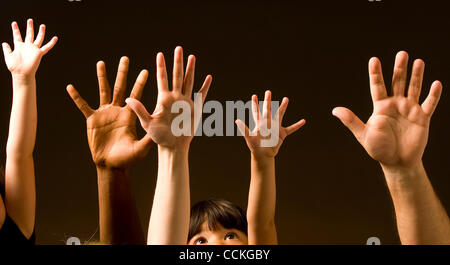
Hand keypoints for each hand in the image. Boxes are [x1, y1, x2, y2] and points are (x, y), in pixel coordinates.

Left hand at [2, 19, 57, 77]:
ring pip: (38, 38)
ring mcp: (34, 49)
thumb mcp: (8, 56)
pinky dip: (51, 43)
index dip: (15, 29)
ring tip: (42, 25)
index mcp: (19, 46)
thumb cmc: (14, 67)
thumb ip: (7, 49)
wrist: (22, 73)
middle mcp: (27, 46)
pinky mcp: (39, 53)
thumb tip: (4, 43)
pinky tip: (55, 38)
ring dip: (40, 32)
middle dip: (29, 27)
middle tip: (30, 20)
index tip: (14, 23)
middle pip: (29, 34)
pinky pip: (46, 47)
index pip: (17, 36)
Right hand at [67, 57, 152, 168]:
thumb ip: (149, 137)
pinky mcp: (92, 119)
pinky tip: (70, 87)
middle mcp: (118, 110)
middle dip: (123, 73)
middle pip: (121, 87)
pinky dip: (77, 97)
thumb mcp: (141, 148)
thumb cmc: (128, 158)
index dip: (140, 83)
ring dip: (102, 77)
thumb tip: (160, 129)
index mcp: (130, 115)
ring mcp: (104, 113)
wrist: (111, 165)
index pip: (136, 96)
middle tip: (125, 58)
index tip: (145, 71)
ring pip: (103, 91)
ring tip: (101, 62)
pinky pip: (83, 105)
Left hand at [126, 47, 211, 150]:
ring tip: (191, 57)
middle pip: (177, 75)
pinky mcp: (194, 108)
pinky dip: (205, 86)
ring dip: (190, 69)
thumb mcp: (147, 123)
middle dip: (177, 62)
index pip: (162, 78)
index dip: (161, 66)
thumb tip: (127, 98)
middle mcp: (175, 97)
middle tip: (178, 48)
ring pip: (188, 81)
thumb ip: (139, 110)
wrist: (173, 146)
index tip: (160, 54)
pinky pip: (201, 95)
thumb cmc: (159, 137)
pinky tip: (208, 77)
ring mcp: (185, 101)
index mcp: (163, 99)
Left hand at [236, 91, 305, 158]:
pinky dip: (297, 125)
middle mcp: (267, 123)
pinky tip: (303, 121)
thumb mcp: (249, 137)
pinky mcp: (282, 134)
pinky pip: (291, 129)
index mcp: (259, 124)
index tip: (254, 96)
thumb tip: (236, 120)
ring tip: (286, 99)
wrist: (263, 155)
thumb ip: (244, 129)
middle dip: (267, 101)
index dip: (255, 104)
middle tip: (268, 92)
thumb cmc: (255, 147)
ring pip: (279, 115)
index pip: (256, 112)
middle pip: (267, 110)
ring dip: (282, 107)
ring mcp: (275, 128)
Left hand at [333, 51, 441, 169]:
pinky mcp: (422, 118)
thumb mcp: (363, 134)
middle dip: (399, 68)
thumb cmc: (378, 149)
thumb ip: (351, 121)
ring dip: (416, 75)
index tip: (374, 59)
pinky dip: (433, 94)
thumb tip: (334, 110)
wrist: (397, 162)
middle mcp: (395, 104)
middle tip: (402, 53)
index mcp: (380, 107)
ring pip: (413, 88)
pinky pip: (429, 104)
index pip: (377, 86)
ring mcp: (409, 109)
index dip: (375, 73)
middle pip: (397, 82)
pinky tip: (436, 83)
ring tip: (418, 61)